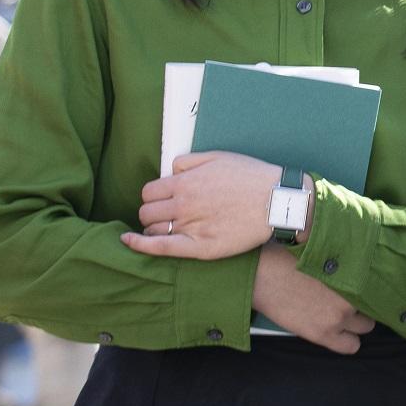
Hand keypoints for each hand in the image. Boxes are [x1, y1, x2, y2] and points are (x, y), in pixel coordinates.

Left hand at [124, 152, 279, 259]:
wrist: (278, 202)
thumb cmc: (251, 178)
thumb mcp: (219, 157)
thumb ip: (188, 162)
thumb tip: (170, 170)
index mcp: (185, 182)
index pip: (149, 192)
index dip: (154, 196)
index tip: (163, 201)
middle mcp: (183, 204)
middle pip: (146, 211)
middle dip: (152, 213)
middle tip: (166, 216)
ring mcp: (191, 227)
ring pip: (152, 230)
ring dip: (154, 229)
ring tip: (167, 230)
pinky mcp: (201, 247)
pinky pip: (160, 248)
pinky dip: (140, 245)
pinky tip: (128, 242)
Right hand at [252, 249, 373, 353]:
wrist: (263, 275)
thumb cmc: (287, 258)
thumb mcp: (322, 253)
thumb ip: (343, 265)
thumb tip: (356, 270)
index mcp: (354, 271)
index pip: (379, 284)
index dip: (370, 287)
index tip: (364, 288)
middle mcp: (352, 294)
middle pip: (374, 305)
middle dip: (363, 304)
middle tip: (348, 301)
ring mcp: (339, 316)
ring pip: (366, 327)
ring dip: (356, 322)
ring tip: (339, 315)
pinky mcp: (323, 333)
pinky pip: (351, 346)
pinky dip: (347, 341)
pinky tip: (336, 332)